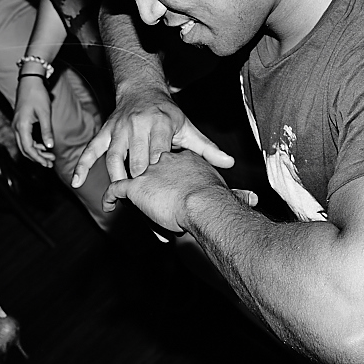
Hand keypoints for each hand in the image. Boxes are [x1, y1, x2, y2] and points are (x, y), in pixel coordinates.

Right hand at [12, 75, 54, 167]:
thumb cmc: (37, 94)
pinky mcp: (20, 123)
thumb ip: (47, 131)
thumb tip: (49, 146)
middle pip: (25, 149)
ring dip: (36, 152)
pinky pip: (25, 138)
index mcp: (22, 126)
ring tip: (49, 156)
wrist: (30, 81)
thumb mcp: (45, 113)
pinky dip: (34, 144)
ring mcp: (17, 125)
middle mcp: (16, 127)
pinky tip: (43, 145)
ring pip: (24, 145)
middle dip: (37, 158)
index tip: (48, 162)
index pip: (28, 148)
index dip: (38, 158)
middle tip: (50, 162)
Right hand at [72, 87, 235, 187]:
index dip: (158, 171)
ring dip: (117, 177)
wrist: (142, 90)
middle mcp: (137, 125)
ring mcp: (118, 129)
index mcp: (160, 123)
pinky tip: (78, 183)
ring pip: (114, 157)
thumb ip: (206, 148)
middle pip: (136, 158)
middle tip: (143, 201)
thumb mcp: (187, 128)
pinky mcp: (105, 133)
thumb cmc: (168, 115)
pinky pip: (91, 150)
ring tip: (120, 197)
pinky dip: (83, 166)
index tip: (162, 190)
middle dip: (139, 179)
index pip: (158, 151)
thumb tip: (230, 164)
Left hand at [99, 146, 231, 234]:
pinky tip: (108, 204)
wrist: (202, 202)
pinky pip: (116, 189)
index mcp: (184, 158)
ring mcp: (146, 171)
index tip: (170, 186)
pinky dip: (110, 197)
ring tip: (119, 198)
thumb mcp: (225, 190)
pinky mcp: (133, 185)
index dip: (168, 175)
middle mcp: (163, 160)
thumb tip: (254, 198)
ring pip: (130, 174)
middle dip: (145, 179)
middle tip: (145, 196)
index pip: (171, 162)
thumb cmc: (216, 199)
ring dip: (123, 185)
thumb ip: (236, 193)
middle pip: (149, 166)